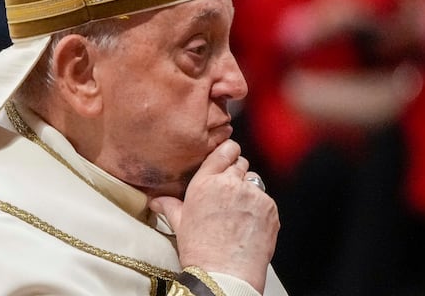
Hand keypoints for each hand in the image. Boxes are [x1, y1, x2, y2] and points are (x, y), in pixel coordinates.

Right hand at [149, 140, 278, 292]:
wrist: (224, 274)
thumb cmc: (201, 251)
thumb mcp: (180, 225)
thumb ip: (170, 206)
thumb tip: (156, 200)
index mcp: (205, 183)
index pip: (224, 151)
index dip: (228, 152)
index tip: (229, 156)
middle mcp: (229, 183)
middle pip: (241, 163)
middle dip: (237, 174)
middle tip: (231, 194)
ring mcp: (252, 194)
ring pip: (255, 181)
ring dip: (249, 191)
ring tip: (240, 213)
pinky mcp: (269, 208)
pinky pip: (266, 199)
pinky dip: (261, 208)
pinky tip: (250, 224)